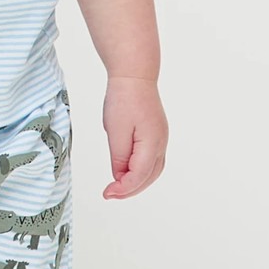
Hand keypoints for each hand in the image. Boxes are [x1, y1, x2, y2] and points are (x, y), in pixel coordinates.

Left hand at [102, 75, 166, 199]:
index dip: (123, 189)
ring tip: (118, 187)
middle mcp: (161, 143)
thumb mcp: (115, 130)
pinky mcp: (156, 133)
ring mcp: (161, 138)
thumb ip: (118, 157)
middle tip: (111, 194)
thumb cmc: (124, 98)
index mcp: (152, 143)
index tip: (107, 193)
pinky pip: (152, 160)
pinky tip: (127, 171)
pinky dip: (140, 170)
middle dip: (131, 189)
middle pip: (149, 177)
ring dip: (137, 182)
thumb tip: (120, 176)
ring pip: (153, 170)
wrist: (134, 75)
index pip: (139, 176)